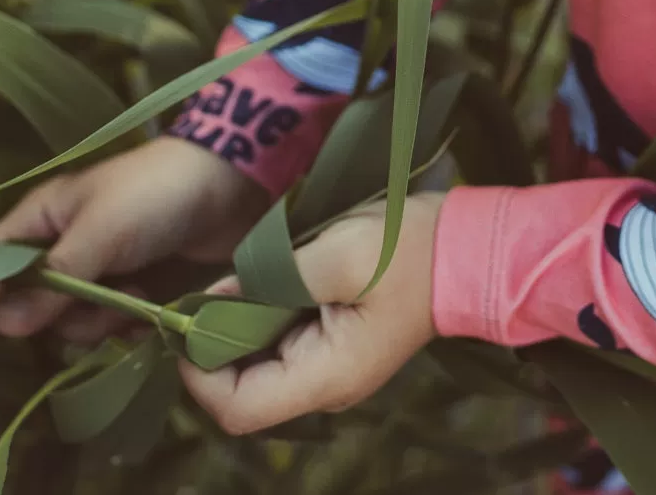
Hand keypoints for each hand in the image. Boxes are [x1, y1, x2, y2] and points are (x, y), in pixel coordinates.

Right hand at [0, 137, 267, 340]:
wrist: (233, 185)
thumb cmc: (155, 196)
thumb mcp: (99, 232)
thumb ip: (53, 280)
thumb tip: (1, 326)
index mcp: (43, 219)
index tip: (17, 322)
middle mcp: (65, 247)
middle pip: (31, 306)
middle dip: (61, 316)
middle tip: (100, 302)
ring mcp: (101, 270)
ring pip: (73, 321)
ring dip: (99, 323)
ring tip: (135, 300)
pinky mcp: (136, 289)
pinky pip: (112, 326)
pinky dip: (126, 328)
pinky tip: (148, 317)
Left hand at [182, 191, 443, 434]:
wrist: (469, 247)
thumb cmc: (407, 250)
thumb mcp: (337, 255)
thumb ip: (269, 279)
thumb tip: (212, 297)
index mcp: (326, 376)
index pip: (238, 408)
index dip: (199, 374)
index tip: (187, 323)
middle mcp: (326, 385)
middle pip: (244, 391)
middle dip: (214, 347)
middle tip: (202, 295)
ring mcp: (333, 368)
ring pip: (260, 367)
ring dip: (238, 330)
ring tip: (232, 283)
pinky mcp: (338, 345)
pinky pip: (282, 345)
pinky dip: (261, 319)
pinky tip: (260, 283)